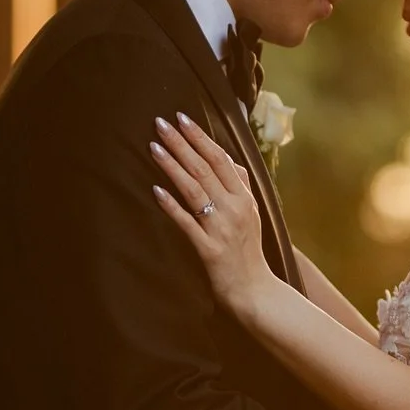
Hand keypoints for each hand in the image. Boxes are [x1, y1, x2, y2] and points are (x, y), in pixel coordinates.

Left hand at [151, 114, 272, 318]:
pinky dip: (171, 205)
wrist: (255, 291)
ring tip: (154, 147)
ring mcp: (222, 228)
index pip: (220, 159)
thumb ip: (241, 185)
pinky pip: (187, 223)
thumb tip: (229, 159)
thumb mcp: (252, 214)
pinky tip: (156, 190)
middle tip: (160, 123)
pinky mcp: (209, 249)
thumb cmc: (248, 252)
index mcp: (244, 197)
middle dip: (181, 143)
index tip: (182, 118)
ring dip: (172, 166)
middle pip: (204, 169)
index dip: (200, 137)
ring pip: (194, 190)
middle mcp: (234, 208)